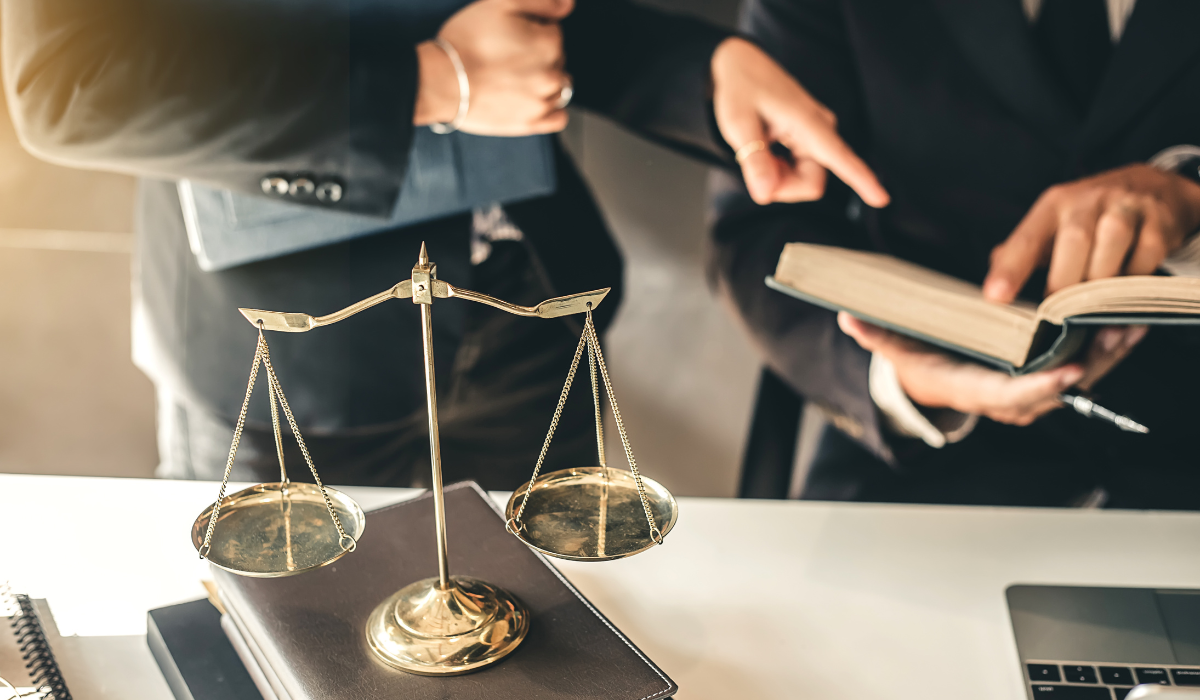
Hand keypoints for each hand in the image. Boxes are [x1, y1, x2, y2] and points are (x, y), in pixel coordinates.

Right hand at [414, 0, 572, 134]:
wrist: (442, 81)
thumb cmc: (467, 41)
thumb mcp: (502, 3)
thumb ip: (543, 1)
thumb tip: (569, 5)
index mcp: (550, 43)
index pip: (552, 31)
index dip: (531, 29)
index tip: (509, 34)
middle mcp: (553, 74)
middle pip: (556, 58)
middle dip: (538, 54)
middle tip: (506, 55)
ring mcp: (543, 102)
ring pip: (560, 86)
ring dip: (544, 79)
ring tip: (515, 76)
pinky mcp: (531, 123)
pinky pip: (558, 117)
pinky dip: (551, 108)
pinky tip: (532, 98)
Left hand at [710, 37, 888, 207]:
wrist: (742, 65)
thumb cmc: (740, 90)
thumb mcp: (737, 124)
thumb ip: (754, 160)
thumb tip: (765, 195)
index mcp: (809, 123)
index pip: (841, 158)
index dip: (861, 181)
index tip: (882, 199)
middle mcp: (822, 131)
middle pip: (811, 184)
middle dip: (781, 186)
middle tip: (754, 164)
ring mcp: (818, 137)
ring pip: (804, 181)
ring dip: (778, 178)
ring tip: (760, 149)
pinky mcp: (811, 141)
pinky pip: (800, 172)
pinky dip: (779, 171)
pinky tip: (767, 149)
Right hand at [838, 313, 1145, 425]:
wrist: (932, 384)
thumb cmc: (918, 364)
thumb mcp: (894, 349)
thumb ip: (875, 334)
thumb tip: (848, 318)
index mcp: (974, 390)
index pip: (1012, 394)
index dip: (1042, 384)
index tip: (1071, 369)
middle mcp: (1008, 400)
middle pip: (1057, 388)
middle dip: (1092, 363)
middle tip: (1116, 332)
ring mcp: (1031, 394)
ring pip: (1078, 382)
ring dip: (1108, 356)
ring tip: (1132, 324)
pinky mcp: (1045, 381)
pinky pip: (1083, 370)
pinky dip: (1107, 351)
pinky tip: (1128, 326)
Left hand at [983, 164, 1199, 303]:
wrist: (1151, 187)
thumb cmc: (1090, 215)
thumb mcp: (1052, 225)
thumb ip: (1022, 254)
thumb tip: (993, 287)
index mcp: (1054, 204)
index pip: (1027, 238)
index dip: (1010, 269)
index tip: (995, 298)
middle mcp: (1088, 200)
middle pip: (1073, 242)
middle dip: (1063, 282)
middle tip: (1056, 313)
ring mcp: (1127, 207)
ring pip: (1111, 246)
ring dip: (1099, 283)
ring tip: (1088, 307)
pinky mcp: (1159, 222)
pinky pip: (1145, 257)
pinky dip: (1131, 280)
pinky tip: (1123, 292)